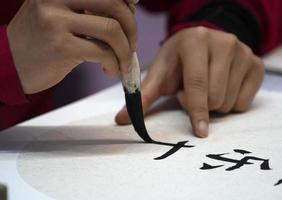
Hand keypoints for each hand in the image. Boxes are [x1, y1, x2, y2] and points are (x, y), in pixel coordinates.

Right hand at [7, 0, 136, 93]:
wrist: (10, 64)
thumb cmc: (41, 40)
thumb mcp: (58, 14)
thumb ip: (87, 8)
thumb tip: (129, 6)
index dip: (126, 1)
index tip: (131, 14)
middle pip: (114, 4)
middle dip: (131, 27)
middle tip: (131, 44)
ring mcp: (56, 21)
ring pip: (111, 30)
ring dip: (125, 51)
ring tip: (122, 62)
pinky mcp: (61, 47)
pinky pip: (103, 53)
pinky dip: (114, 64)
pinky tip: (109, 70)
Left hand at [115, 27, 264, 137]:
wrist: (202, 43)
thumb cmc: (178, 60)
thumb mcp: (159, 73)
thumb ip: (142, 96)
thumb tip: (121, 120)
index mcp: (195, 41)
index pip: (197, 83)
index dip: (196, 109)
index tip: (200, 131)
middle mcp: (224, 42)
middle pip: (215, 97)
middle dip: (200, 104)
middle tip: (191, 91)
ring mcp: (244, 52)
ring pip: (229, 102)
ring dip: (214, 104)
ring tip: (206, 88)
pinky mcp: (257, 64)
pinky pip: (245, 102)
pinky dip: (230, 103)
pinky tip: (222, 87)